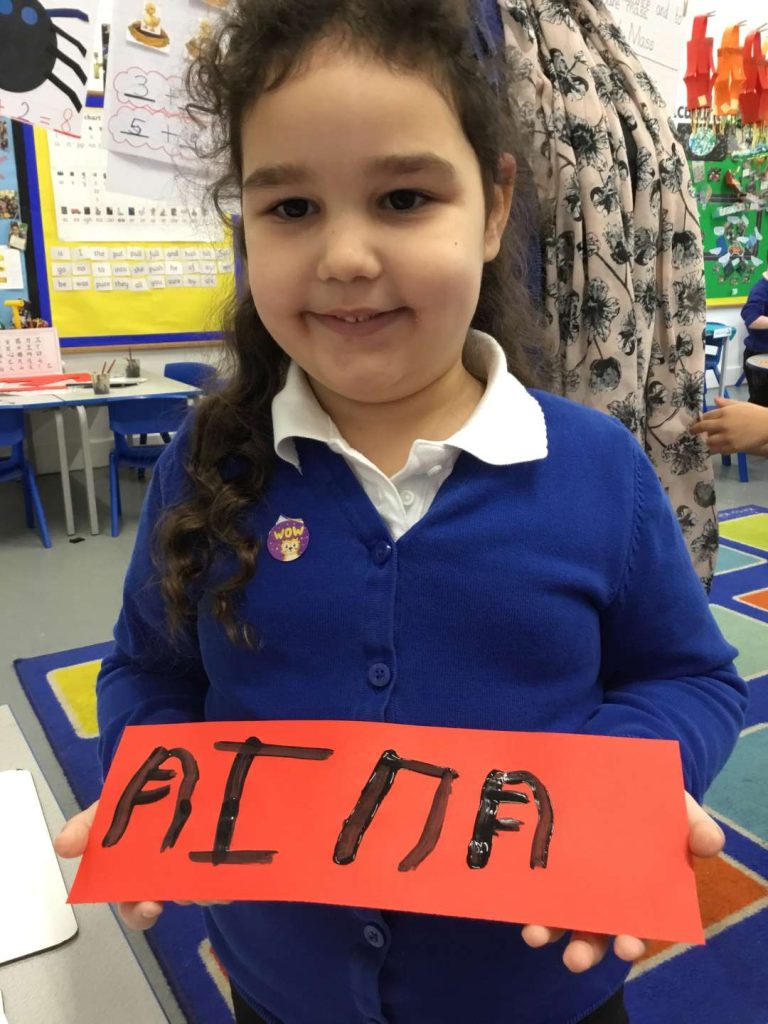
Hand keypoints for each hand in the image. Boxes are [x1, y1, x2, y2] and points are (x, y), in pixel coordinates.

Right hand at [54, 801, 229, 927]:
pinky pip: (226, 869)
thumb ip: (85, 827)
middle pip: (176, 900)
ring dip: (208, 884)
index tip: (152, 907)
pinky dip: (230, 869)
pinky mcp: (218, 852)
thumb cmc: (132, 800)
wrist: (169, 769)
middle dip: (181, 899)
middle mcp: (164, 876)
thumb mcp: (105, 809)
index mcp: (135, 875)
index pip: (136, 908)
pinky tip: (236, 865)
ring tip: (213, 874)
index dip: (142, 913)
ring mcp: (192, 864)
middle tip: (190, 893)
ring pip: (202, 886)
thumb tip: (61, 846)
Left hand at [521, 792, 723, 971]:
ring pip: (559, 920)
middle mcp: (601, 898)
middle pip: (593, 936)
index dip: (632, 941)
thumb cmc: (652, 802)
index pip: (636, 929)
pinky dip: (524, 900)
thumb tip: (711, 844)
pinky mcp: (545, 864)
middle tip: (577, 959)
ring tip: (535, 935)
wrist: (615, 774)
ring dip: (547, 932)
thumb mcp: (678, 808)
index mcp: (637, 895)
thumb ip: (695, 824)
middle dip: (585, 951)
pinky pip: (533, 888)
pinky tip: (515, 904)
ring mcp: (570, 885)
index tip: (627, 945)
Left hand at [689, 397, 767, 454]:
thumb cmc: (755, 413)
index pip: (706, 416)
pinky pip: (718, 450)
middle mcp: (723, 424)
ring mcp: (727, 437)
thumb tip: (715, 399)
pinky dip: (715, 449)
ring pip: (709, 441)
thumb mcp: (740, 405)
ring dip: (708, 441)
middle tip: (692, 432)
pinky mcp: (732, 447)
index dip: (701, 420)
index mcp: (724, 412)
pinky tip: (716, 448)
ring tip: (709, 441)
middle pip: (702, 427)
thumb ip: (726, 403)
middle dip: (696, 430)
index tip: (698, 423)